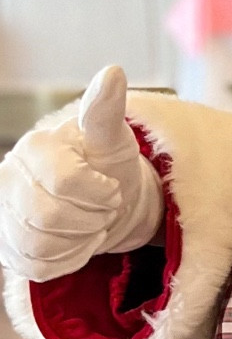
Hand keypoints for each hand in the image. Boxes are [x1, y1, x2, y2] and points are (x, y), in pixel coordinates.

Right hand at [0, 66, 164, 280]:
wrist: (105, 203)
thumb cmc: (109, 166)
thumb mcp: (114, 139)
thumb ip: (106, 110)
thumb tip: (112, 72)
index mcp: (35, 148)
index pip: (65, 181)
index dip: (99, 193)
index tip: (113, 189)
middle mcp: (8, 177)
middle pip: (50, 217)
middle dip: (92, 218)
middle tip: (105, 209)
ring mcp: (3, 212)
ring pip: (42, 244)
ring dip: (82, 239)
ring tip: (92, 223)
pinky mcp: (7, 244)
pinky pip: (37, 266)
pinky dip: (68, 259)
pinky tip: (78, 241)